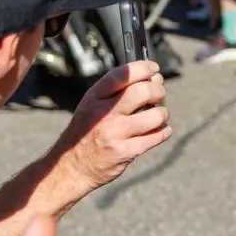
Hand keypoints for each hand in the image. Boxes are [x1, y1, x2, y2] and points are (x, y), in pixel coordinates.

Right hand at [51, 62, 172, 202]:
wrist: (71, 168)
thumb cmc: (88, 133)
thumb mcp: (91, 107)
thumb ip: (118, 93)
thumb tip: (154, 78)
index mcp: (94, 98)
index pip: (121, 75)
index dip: (142, 68)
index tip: (154, 68)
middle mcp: (103, 114)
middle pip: (143, 92)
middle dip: (158, 91)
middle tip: (158, 95)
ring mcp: (115, 133)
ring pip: (156, 115)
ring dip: (163, 114)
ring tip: (157, 117)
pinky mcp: (125, 151)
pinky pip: (158, 136)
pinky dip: (164, 131)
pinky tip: (159, 131)